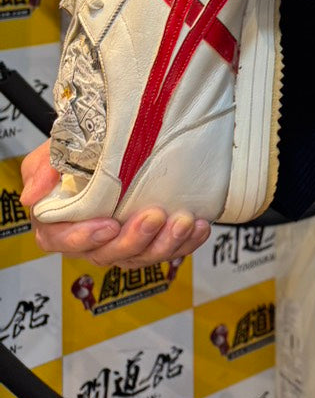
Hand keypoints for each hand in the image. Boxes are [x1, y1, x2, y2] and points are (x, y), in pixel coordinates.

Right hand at [20, 141, 210, 266]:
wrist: (118, 141)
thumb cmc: (82, 148)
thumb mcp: (55, 150)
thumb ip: (43, 170)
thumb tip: (31, 196)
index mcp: (61, 221)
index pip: (62, 240)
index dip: (83, 238)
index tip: (108, 224)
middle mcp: (92, 238)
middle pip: (108, 254)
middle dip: (134, 239)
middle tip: (154, 216)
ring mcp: (123, 241)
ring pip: (141, 256)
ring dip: (165, 244)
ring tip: (184, 222)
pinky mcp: (152, 239)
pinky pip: (168, 249)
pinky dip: (186, 242)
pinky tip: (200, 228)